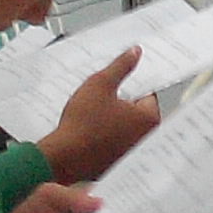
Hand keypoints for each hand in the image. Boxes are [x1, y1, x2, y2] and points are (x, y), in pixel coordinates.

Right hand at [38, 47, 159, 185]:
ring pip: (124, 123)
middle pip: (136, 108)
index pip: (148, 91)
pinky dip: (104, 130)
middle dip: (122, 98)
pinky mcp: (114, 159)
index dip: (132, 82)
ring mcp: (130, 150)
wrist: (63, 157)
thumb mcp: (101, 83)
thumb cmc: (82, 125)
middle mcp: (144, 137)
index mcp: (148, 118)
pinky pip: (113, 137)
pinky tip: (88, 126)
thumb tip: (135, 53)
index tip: (122, 78)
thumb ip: (121, 66)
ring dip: (112, 114)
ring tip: (92, 110)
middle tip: (103, 93)